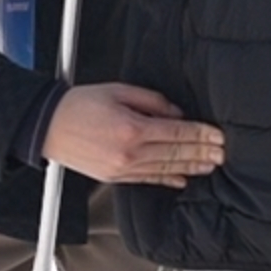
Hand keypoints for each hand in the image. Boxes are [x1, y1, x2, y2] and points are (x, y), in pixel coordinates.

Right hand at [45, 82, 224, 185]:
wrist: (47, 126)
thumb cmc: (79, 105)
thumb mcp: (118, 91)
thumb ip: (151, 101)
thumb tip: (176, 114)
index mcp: (132, 129)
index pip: (177, 133)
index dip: (201, 135)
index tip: (218, 136)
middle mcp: (130, 153)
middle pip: (175, 153)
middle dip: (202, 153)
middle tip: (223, 154)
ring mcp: (122, 169)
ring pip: (165, 169)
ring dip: (190, 167)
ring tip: (210, 166)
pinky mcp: (115, 177)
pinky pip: (147, 180)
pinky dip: (167, 180)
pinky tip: (182, 180)